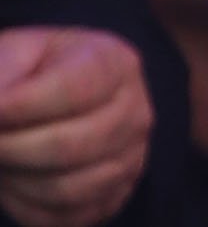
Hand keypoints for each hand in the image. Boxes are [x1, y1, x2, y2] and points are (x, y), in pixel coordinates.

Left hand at [0, 28, 152, 226]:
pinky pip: (64, 218)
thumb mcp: (18, 55)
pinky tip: (16, 180)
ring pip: (66, 189)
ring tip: (3, 159)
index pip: (74, 91)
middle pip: (69, 146)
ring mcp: (131, 157)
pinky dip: (27, 206)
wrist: (56, 100)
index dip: (21, 106)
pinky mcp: (115, 196)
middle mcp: (135, 111)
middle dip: (10, 149)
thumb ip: (5, 77)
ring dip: (17, 180)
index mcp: (116, 63)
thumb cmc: (33, 74)